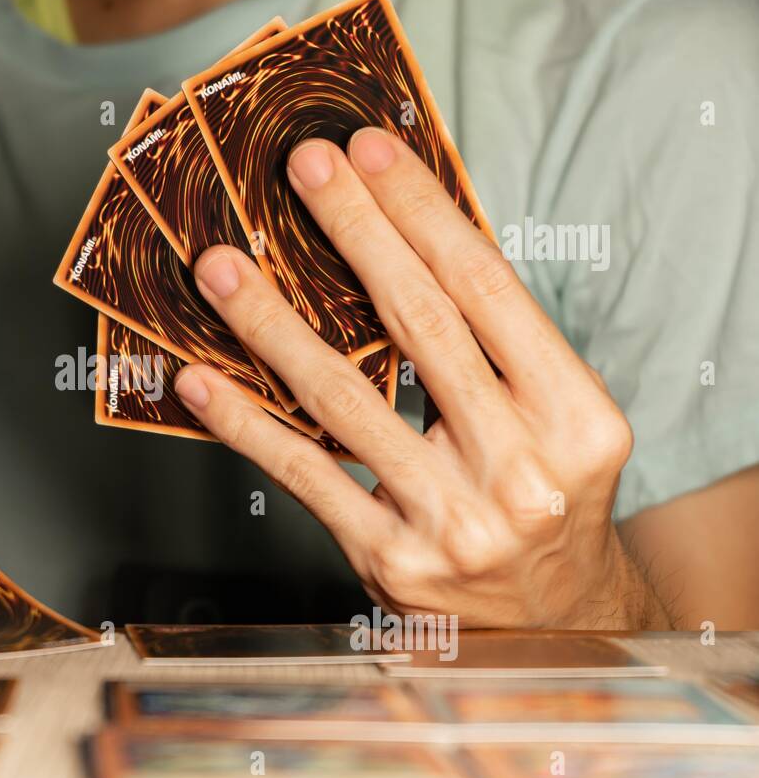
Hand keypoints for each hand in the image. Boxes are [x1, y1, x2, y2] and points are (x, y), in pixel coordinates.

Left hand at [174, 128, 663, 628]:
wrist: (554, 626)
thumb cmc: (543, 501)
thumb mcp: (553, 421)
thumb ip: (492, 346)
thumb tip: (400, 236)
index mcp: (576, 417)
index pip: (487, 287)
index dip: (422, 211)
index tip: (371, 150)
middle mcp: (522, 469)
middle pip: (421, 324)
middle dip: (356, 232)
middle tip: (301, 168)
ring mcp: (453, 520)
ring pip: (345, 398)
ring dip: (272, 322)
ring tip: (221, 266)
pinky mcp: (391, 560)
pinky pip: (303, 474)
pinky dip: (246, 423)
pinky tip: (201, 379)